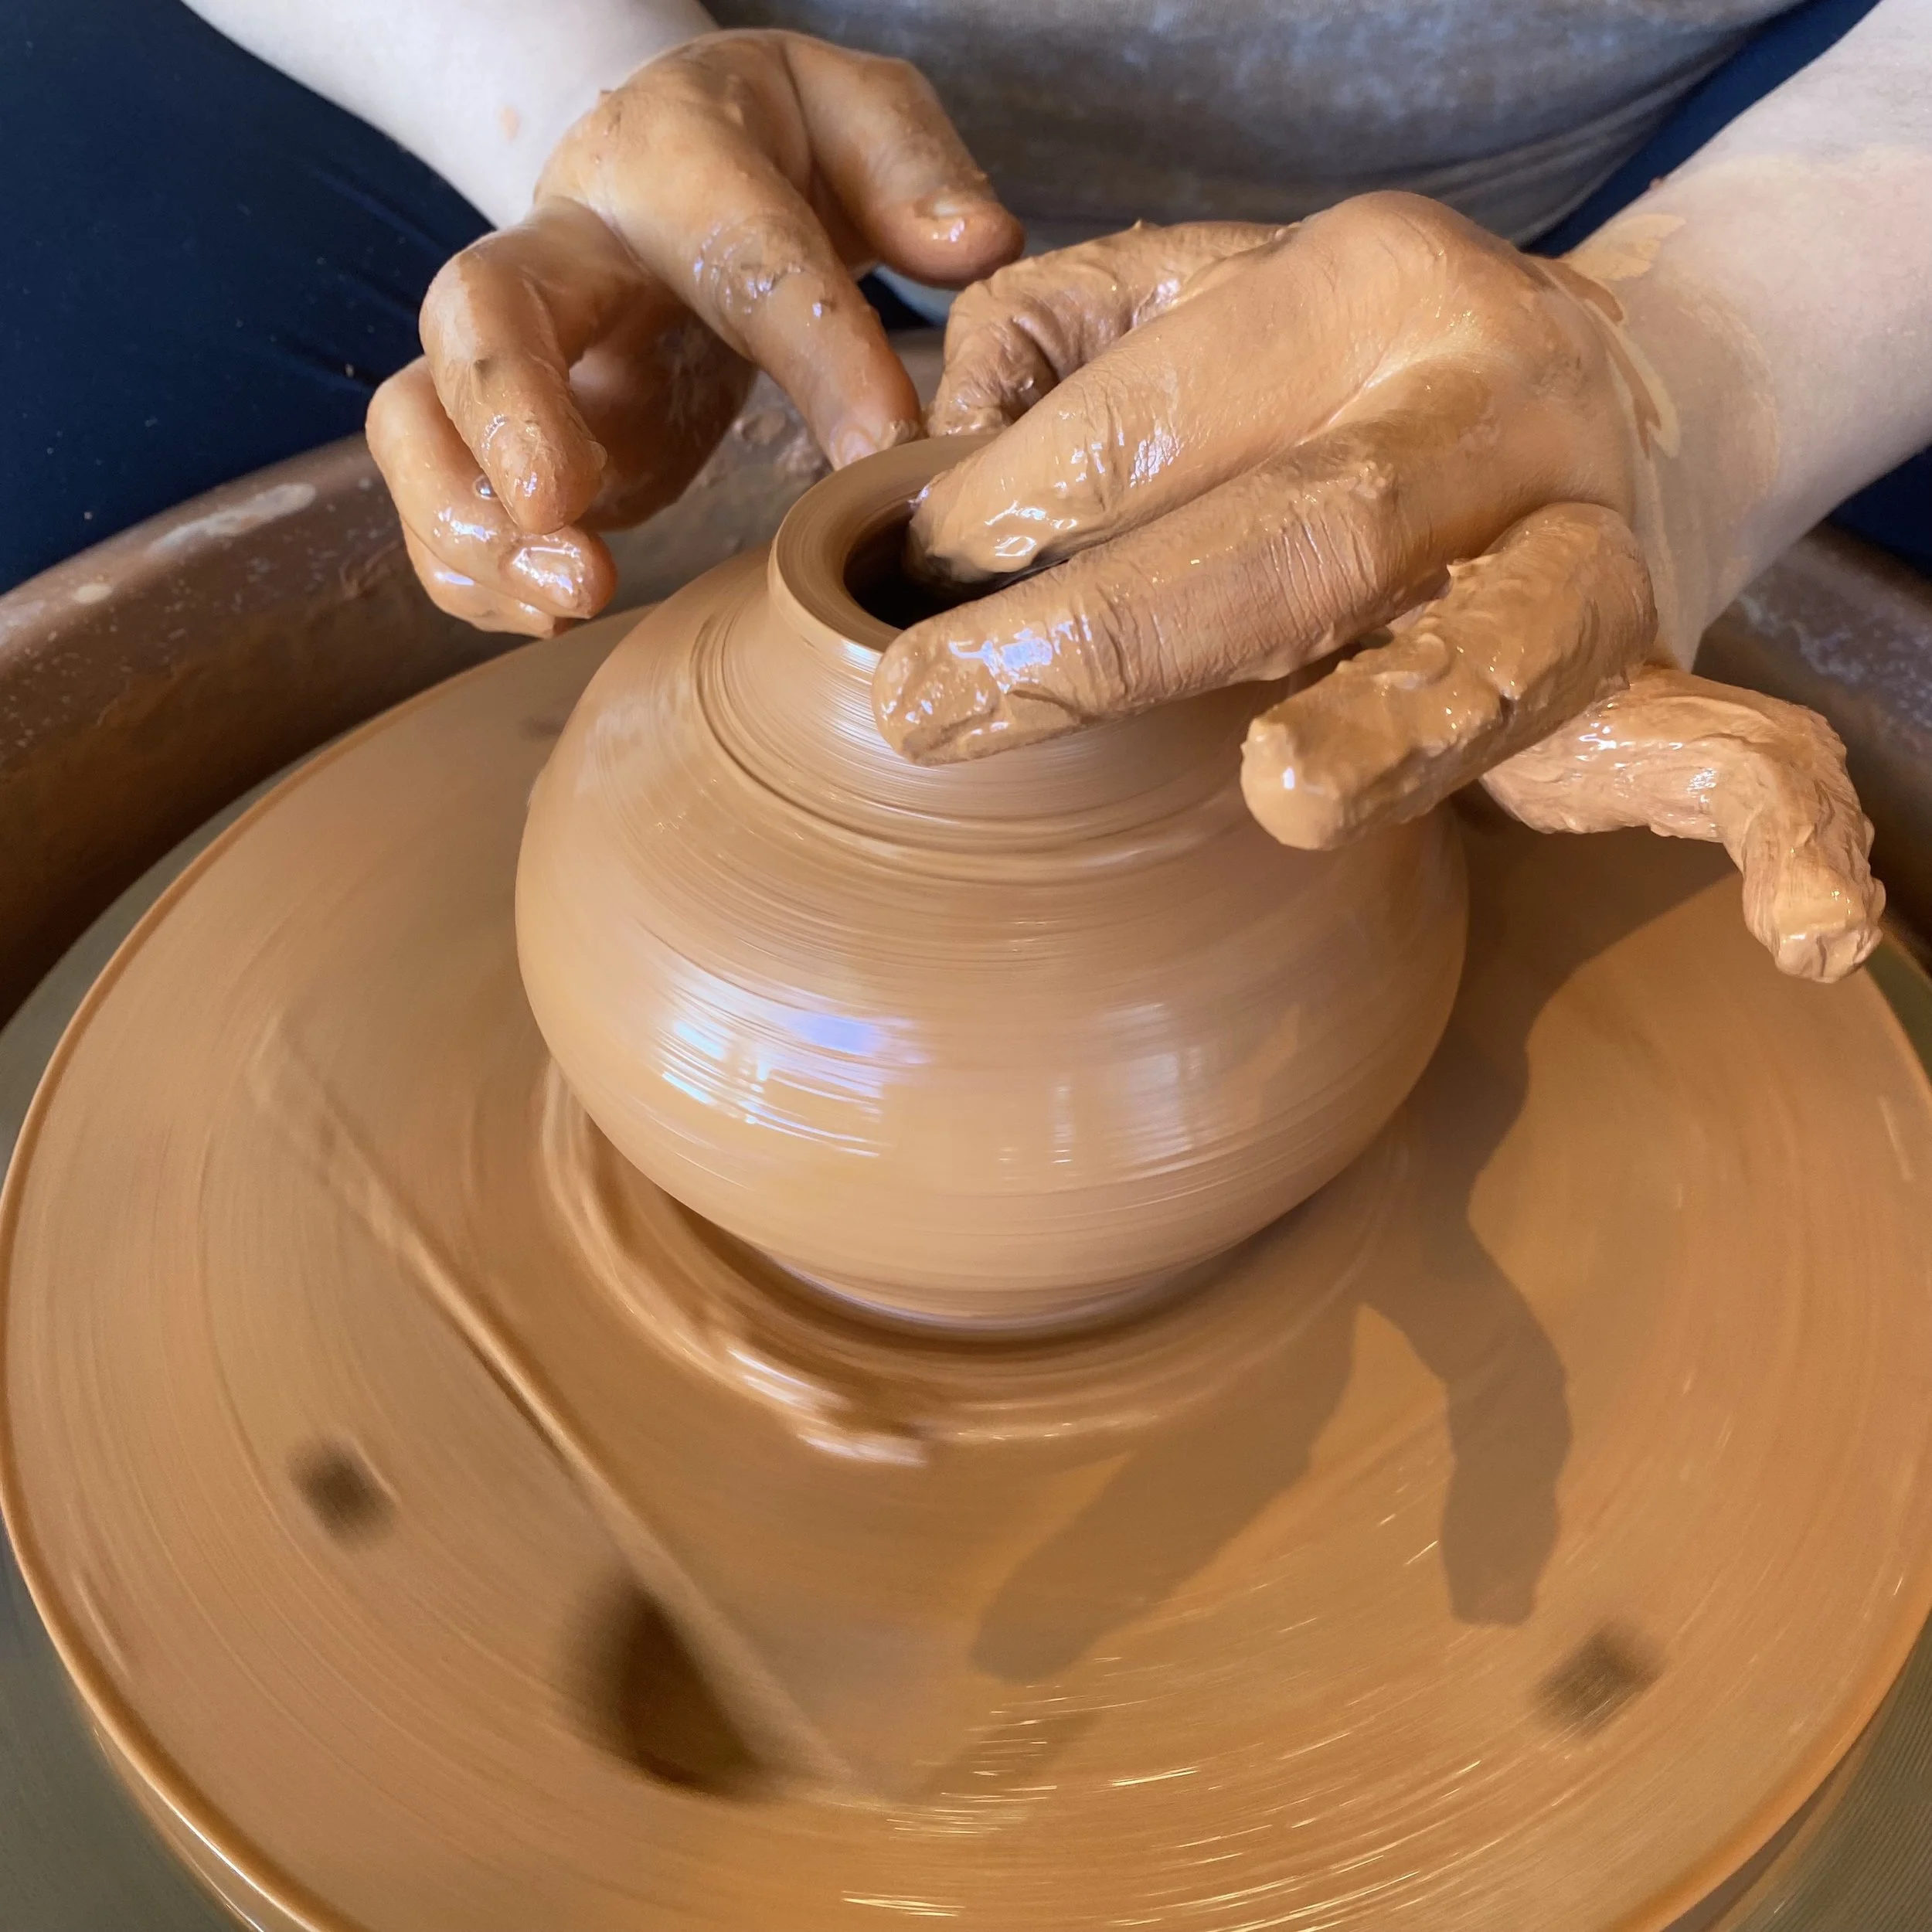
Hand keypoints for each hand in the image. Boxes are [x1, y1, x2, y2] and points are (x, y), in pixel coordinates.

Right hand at [368, 29, 1021, 634]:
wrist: (668, 170)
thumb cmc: (775, 150)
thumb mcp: (856, 117)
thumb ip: (913, 170)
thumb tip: (977, 242)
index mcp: (672, 160)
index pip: (739, 251)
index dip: (815, 350)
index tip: (888, 443)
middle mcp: (565, 247)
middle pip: (483, 307)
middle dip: (511, 410)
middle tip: (563, 510)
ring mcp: (517, 351)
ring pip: (422, 416)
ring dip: (472, 520)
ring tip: (572, 593)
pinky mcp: (503, 436)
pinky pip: (441, 502)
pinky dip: (472, 572)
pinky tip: (550, 613)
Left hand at [872, 202, 1881, 979]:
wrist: (1615, 383)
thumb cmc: (1348, 376)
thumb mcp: (1209, 297)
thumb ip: (1061, 341)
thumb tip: (928, 462)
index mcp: (1363, 292)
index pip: (1146, 416)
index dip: (1004, 519)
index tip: (896, 618)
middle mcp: (1492, 408)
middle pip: (1296, 532)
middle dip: (1111, 629)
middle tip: (945, 709)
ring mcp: (1588, 549)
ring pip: (1505, 637)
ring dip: (1399, 721)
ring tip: (1291, 791)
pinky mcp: (1656, 675)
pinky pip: (1744, 757)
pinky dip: (1784, 837)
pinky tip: (1804, 937)